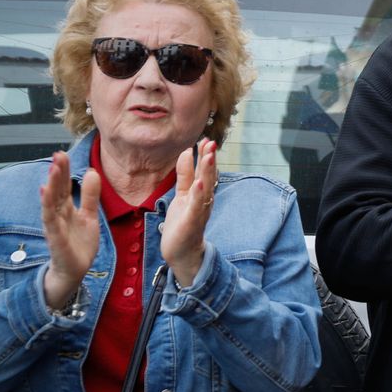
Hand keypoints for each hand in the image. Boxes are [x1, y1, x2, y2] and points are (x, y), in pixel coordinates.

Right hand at [38, 151, 100, 310]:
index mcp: (67, 208)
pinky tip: (46, 193)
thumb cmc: (79, 243)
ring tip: (53, 168)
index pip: (65, 186)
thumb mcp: (89, 216)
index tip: (63, 153)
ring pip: (51, 202)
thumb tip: (93, 173)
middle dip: (58, 173)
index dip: (64, 171)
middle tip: (58, 154)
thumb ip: (90, 197)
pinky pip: (50, 219)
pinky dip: (48, 206)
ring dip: (52, 185)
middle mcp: (58, 214)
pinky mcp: (55, 237)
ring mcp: (55, 225)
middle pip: (57, 190)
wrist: (74, 270)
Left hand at [162, 139, 216, 286]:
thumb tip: (185, 153)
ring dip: (208, 172)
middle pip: (209, 177)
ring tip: (208, 156)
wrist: (181, 252)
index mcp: (201, 193)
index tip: (206, 140)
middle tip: (211, 142)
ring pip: (206, 189)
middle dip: (209, 160)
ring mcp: (200, 211)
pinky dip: (200, 195)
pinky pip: (197, 206)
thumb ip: (185, 175)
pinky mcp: (192, 222)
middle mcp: (205, 201)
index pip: (205, 171)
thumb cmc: (182, 224)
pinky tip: (200, 183)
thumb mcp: (182, 195)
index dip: (205, 156)